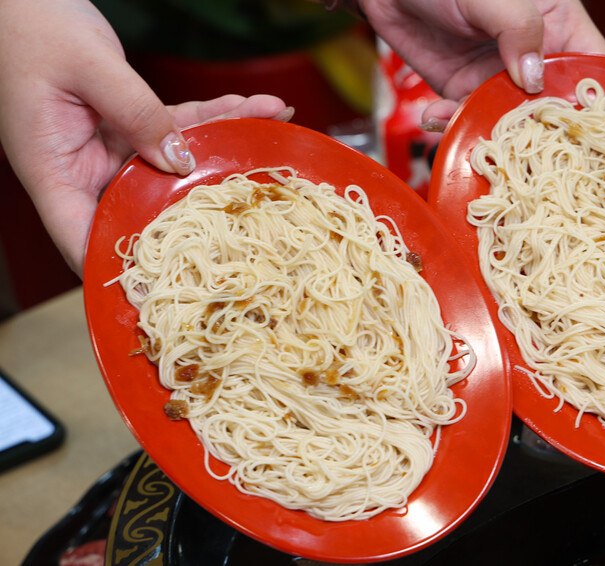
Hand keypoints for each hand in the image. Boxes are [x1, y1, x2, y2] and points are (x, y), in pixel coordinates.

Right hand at [0, 0, 292, 275]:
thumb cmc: (31, 26)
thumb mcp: (88, 68)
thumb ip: (137, 113)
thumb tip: (181, 159)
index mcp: (55, 171)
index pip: (84, 239)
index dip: (124, 268)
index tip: (171, 285)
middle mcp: (83, 170)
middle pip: (145, 206)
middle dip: (203, 205)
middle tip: (256, 199)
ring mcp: (110, 150)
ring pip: (174, 163)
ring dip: (224, 143)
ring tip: (274, 124)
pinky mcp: (129, 125)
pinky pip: (178, 127)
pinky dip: (215, 116)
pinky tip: (258, 106)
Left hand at [360, 0, 604, 128]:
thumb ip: (518, 28)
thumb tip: (532, 79)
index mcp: (558, 24)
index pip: (591, 66)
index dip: (594, 98)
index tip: (584, 125)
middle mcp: (532, 56)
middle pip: (552, 105)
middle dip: (539, 127)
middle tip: (520, 140)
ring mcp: (497, 77)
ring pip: (509, 120)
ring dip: (491, 131)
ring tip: (470, 127)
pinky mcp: (462, 90)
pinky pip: (465, 118)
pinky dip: (451, 123)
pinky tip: (435, 114)